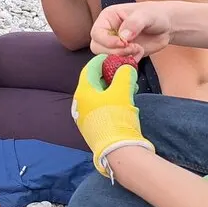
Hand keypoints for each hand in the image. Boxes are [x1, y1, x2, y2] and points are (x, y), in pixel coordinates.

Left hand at [71, 54, 154, 176]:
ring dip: (112, 88)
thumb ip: (124, 75)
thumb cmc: (116, 117)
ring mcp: (85, 116)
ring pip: (98, 96)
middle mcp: (80, 103)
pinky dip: (111, 100)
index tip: (110, 57)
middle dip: (108, 75)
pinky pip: (100, 107)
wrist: (116, 149)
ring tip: (127, 86)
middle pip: (93, 83)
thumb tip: (126, 68)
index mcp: (83, 92)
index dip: (100, 61)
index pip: (89, 70)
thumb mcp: (122, 91)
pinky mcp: (92, 126)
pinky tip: (124, 102)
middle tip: (121, 71)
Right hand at [90, 1, 174, 60]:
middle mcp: (107, 32)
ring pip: (106, 58)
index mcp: (107, 19)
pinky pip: (119, 64)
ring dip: (122, 58)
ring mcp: (114, 45)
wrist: (166, 26)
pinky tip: (140, 52)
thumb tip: (123, 37)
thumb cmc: (154, 15)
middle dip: (114, 51)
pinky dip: (130, 62)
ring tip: (137, 49)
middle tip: (132, 48)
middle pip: (97, 48)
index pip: (96, 33)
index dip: (106, 41)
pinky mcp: (123, 55)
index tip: (123, 43)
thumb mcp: (146, 15)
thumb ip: (134, 23)